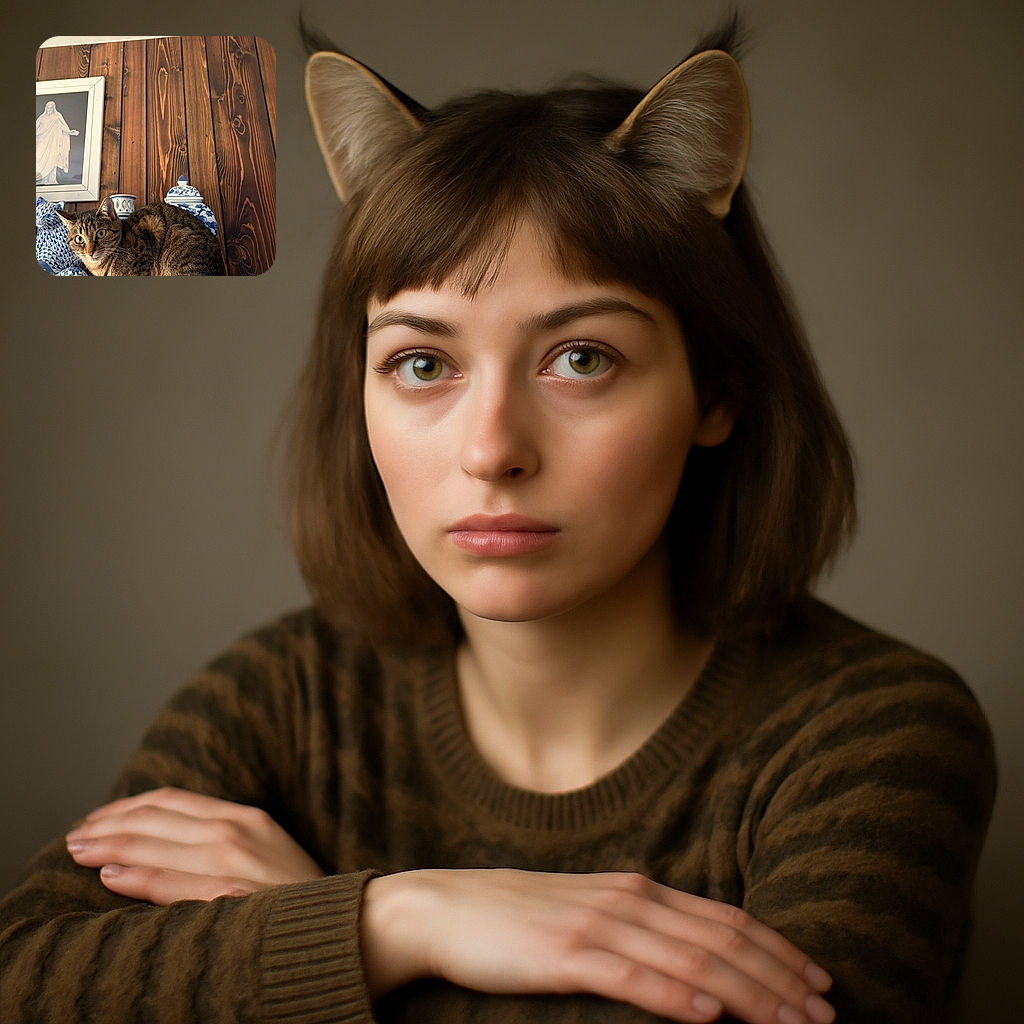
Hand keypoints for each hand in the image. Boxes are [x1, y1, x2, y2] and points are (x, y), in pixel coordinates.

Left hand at [65, 787, 323, 903]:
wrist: (355, 922)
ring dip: (113, 845)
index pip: (175, 800)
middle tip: (77, 836)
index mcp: (248, 818)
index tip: (100, 818)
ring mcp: (239, 861)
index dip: (131, 806)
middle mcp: (241, 830)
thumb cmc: (305, 898)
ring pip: (160, 844)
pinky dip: (142, 875)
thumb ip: (226, 843)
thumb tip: (172, 844)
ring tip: (81, 850)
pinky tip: (112, 876)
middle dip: (110, 824)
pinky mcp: (237, 893)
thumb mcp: (268, 855)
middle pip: (160, 818)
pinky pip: (178, 882)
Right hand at [361, 869, 833, 1023]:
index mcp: (638, 890)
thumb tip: (694, 960)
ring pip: (690, 961)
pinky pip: (631, 977)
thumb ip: (640, 927)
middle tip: (826, 1013)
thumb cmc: (520, 918)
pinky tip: (709, 1018)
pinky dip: (676, 997)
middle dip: (779, 977)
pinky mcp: (564, 954)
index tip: (819, 980)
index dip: (777, 949)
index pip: (724, 919)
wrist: (446, 907)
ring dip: (747, 994)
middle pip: (720, 939)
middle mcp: (628, 900)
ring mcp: (597, 925)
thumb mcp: (591, 913)